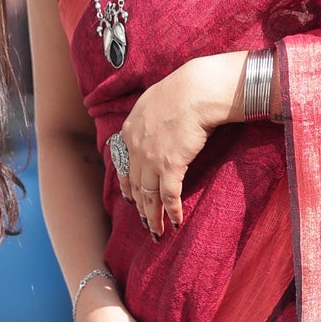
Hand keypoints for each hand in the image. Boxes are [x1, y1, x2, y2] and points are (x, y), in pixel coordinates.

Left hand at [114, 52, 243, 235]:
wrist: (196, 90)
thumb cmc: (183, 91)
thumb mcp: (153, 102)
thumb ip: (148, 120)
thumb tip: (155, 128)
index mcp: (129, 131)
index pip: (124, 166)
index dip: (128, 186)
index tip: (130, 200)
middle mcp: (135, 147)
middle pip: (135, 186)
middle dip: (140, 208)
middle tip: (145, 223)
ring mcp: (151, 158)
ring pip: (148, 196)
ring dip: (153, 217)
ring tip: (157, 232)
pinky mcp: (171, 166)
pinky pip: (169, 196)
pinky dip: (172, 211)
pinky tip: (176, 222)